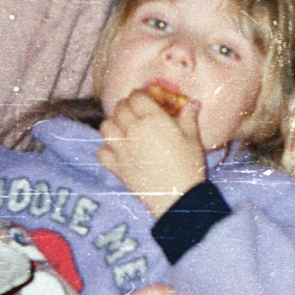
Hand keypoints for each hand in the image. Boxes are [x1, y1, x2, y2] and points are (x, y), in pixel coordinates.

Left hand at [97, 89, 206, 217]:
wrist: (178, 198)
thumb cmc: (189, 167)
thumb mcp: (193, 139)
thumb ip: (188, 118)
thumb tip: (192, 103)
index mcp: (153, 120)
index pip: (136, 96)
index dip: (140, 95)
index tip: (145, 99)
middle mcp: (133, 131)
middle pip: (119, 108)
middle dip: (126, 106)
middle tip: (135, 112)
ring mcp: (122, 150)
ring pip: (106, 126)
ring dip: (113, 124)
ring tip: (123, 128)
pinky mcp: (117, 168)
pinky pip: (101, 152)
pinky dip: (106, 149)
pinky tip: (117, 151)